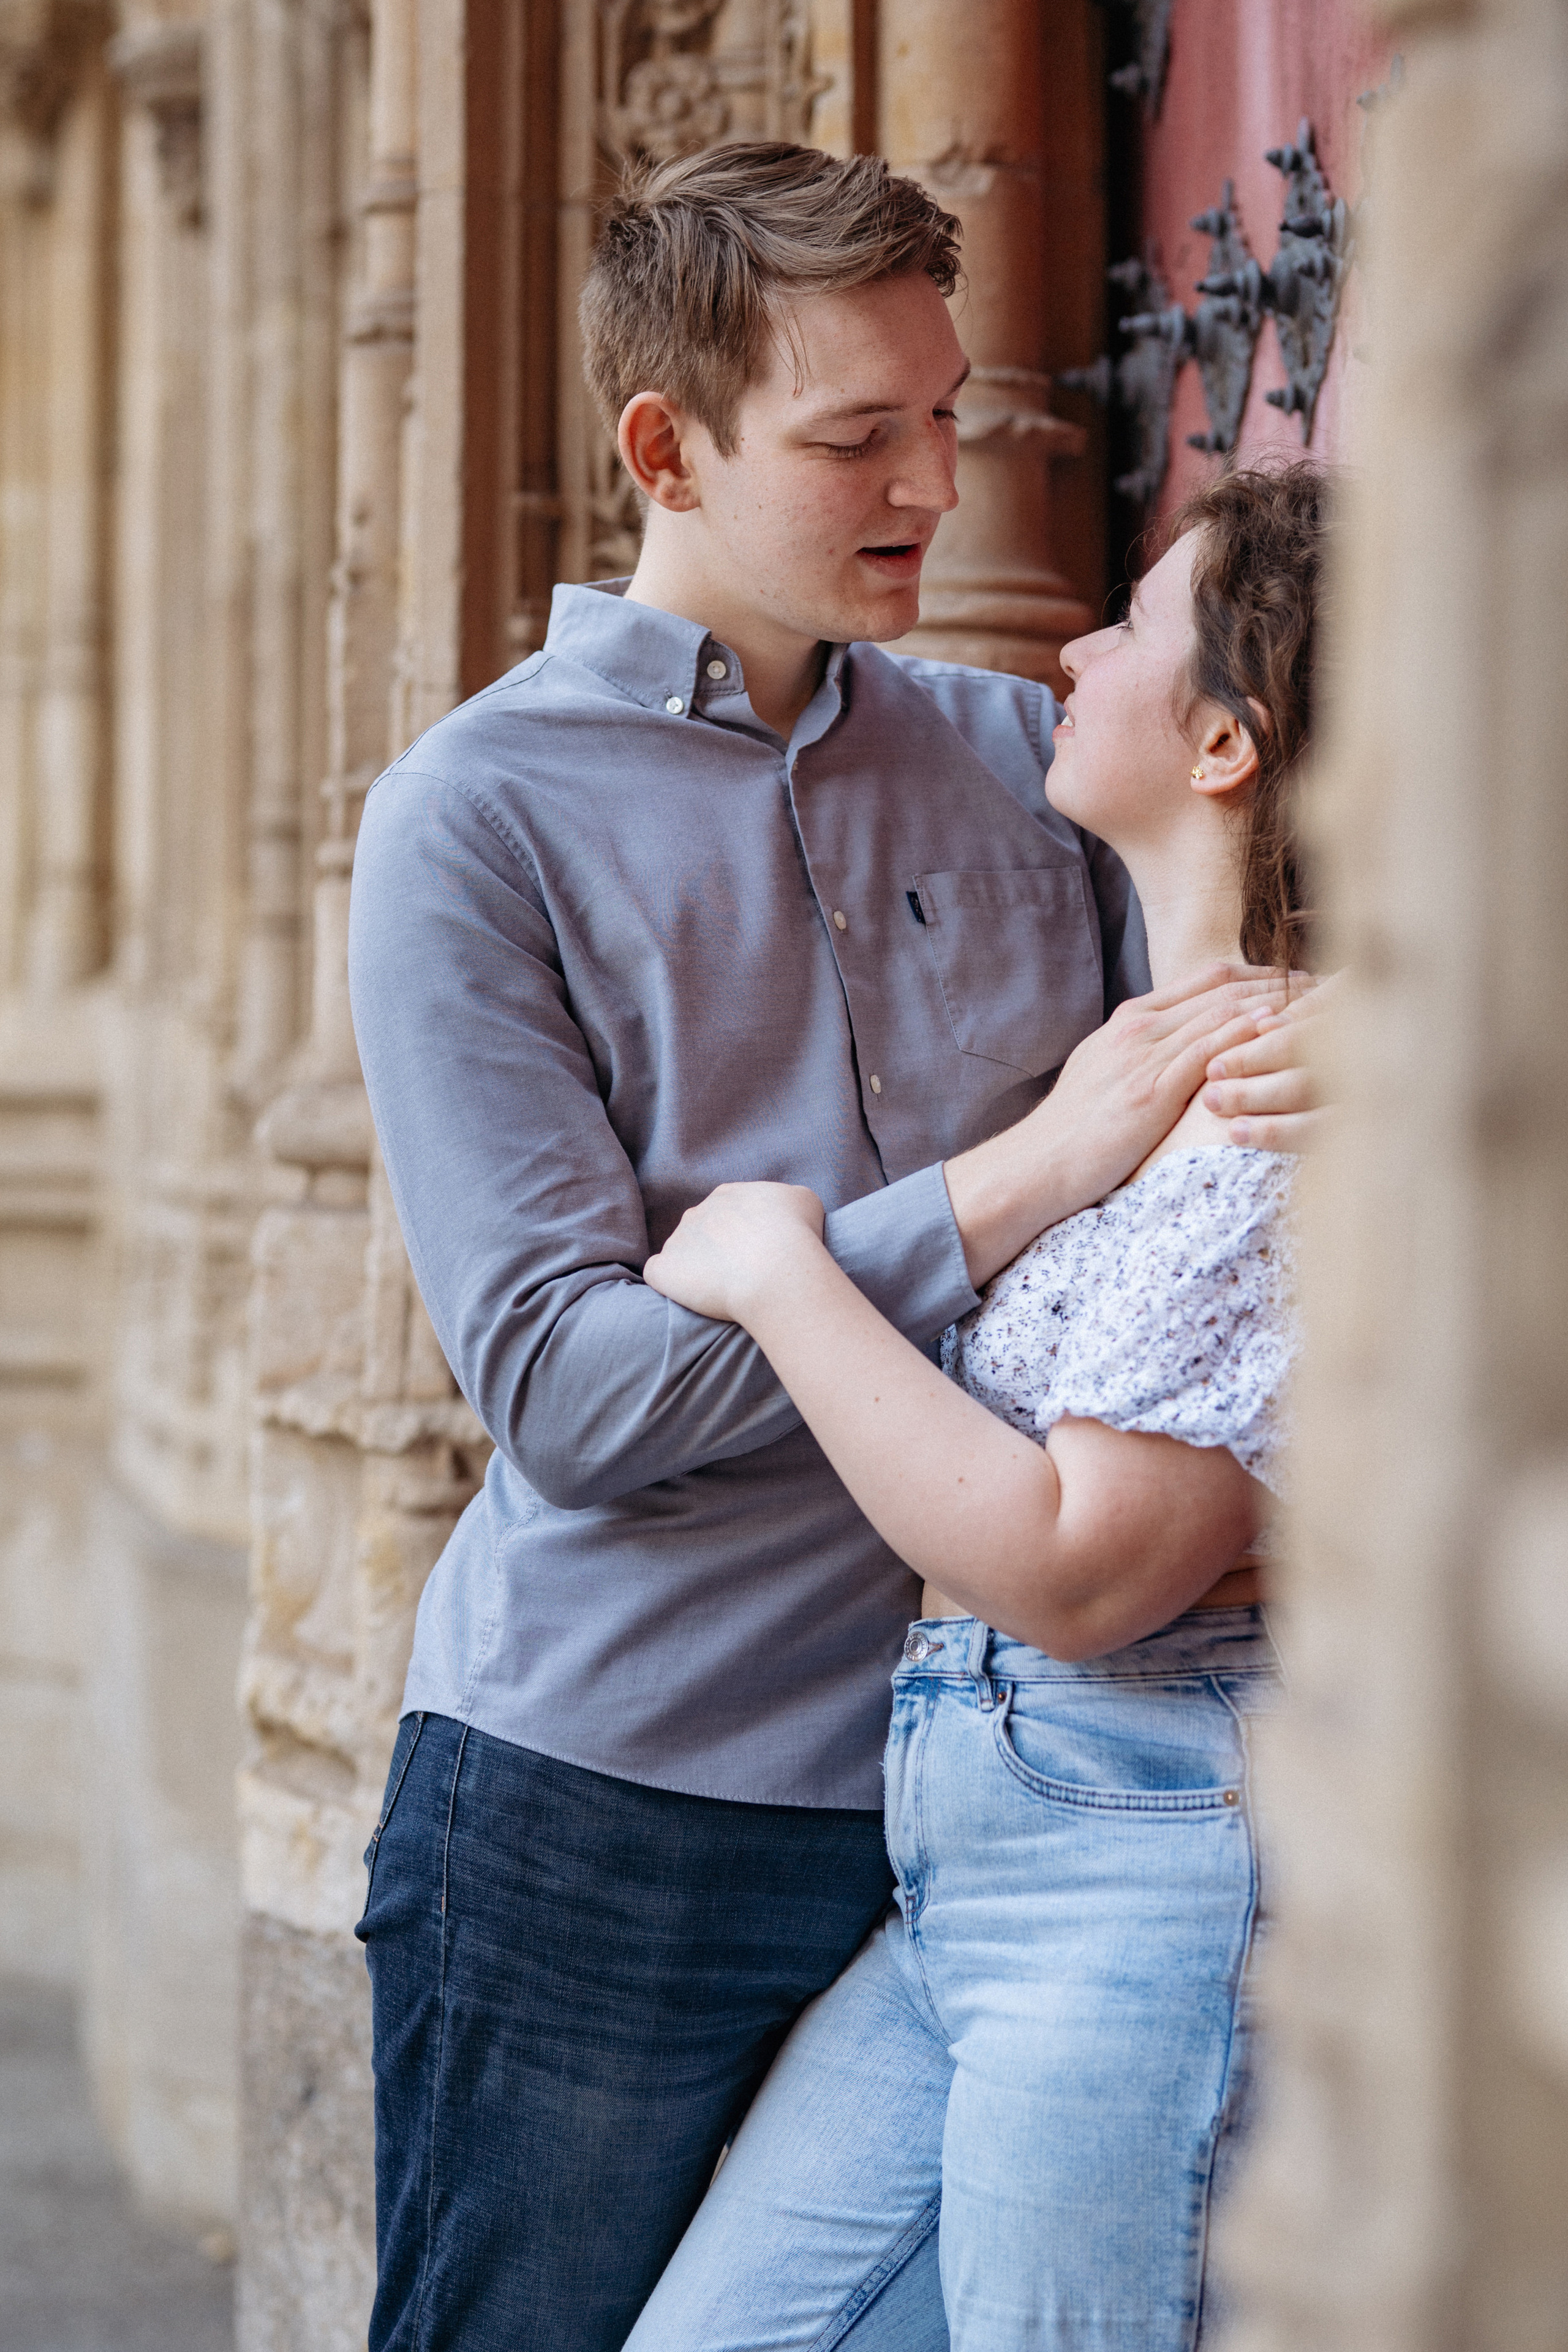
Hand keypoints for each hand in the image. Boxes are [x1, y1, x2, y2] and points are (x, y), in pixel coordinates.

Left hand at [643, 1182, 826, 1325]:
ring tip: (720, 1292)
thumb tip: (783, 1211)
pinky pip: (658, 1274)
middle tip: (740, 1276)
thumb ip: (786, 1201)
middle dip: (716, 1251)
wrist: (777, 1270)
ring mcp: (677, 1240)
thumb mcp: (804, 1201)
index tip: (755, 1256)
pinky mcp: (663, 1270)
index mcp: (728, 1195)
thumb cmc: (797, 1236)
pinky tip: (690, 1296)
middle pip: (700, 1231)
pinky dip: (670, 1283)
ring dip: (693, 1269)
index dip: (739, 1236)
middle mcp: (698, 1212)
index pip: (726, 1212)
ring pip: (679, 1253)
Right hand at [944, 960, 1315, 1285]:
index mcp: (1131, 1020)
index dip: (1258, 975)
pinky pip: (1214, 1051)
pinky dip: (1252, 1037)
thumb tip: (1185, 1056)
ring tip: (1325, 1001)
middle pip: (1224, 988)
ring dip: (1278, 1004)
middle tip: (1330, 981)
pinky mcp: (1153, 1089)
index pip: (1207, 980)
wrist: (1037, 1164)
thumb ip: (1145, 1056)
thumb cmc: (1073, 1131)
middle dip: (1281, 982)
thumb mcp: (1107, 1076)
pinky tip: (1288, 1033)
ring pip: (1225, 1013)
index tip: (1298, 977)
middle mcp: (1140, 1027)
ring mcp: (1146, 1055)